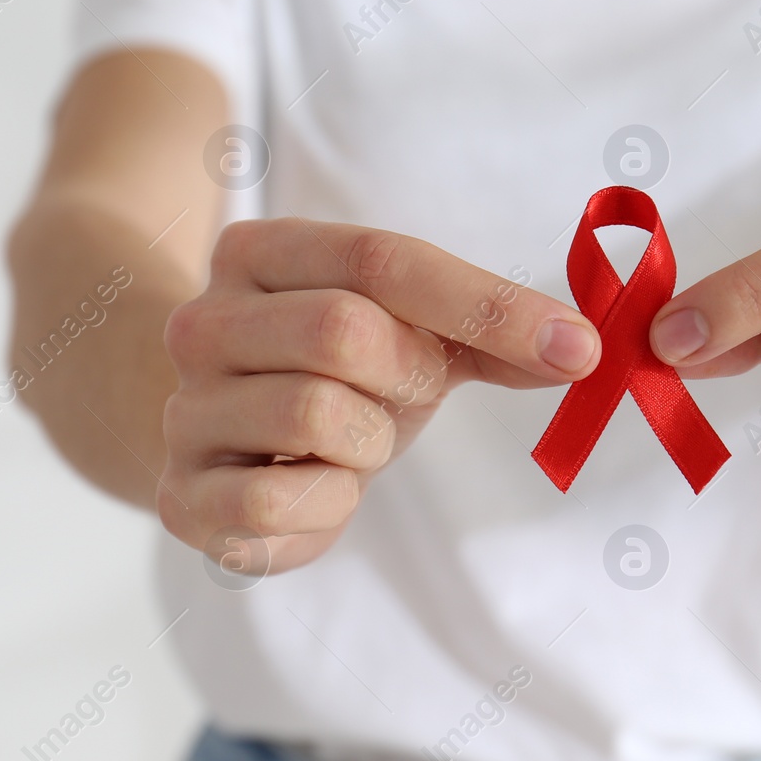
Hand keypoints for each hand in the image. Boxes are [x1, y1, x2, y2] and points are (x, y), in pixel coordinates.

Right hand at [159, 218, 600, 571]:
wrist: (218, 440)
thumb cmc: (330, 374)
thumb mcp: (408, 331)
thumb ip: (491, 332)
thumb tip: (580, 347)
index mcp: (260, 253)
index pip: (383, 261)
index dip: (488, 304)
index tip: (576, 346)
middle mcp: (204, 321)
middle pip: (344, 330)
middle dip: (407, 376)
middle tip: (404, 395)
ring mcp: (183, 410)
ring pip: (315, 415)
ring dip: (368, 445)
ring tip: (351, 443)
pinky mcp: (179, 496)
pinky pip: (277, 504)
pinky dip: (328, 507)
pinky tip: (321, 491)